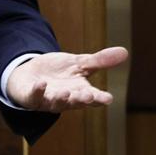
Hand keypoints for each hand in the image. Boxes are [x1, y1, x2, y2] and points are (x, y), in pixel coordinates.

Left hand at [6, 46, 127, 111]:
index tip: (108, 98)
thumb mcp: (79, 64)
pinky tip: (42, 84)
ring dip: (61, 99)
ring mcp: (47, 100)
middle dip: (82, 100)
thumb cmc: (58, 72)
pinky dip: (38, 91)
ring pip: (56, 103)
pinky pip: (34, 96)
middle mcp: (65, 99)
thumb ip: (100, 61)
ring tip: (67, 92)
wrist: (30, 75)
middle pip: (75, 102)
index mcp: (80, 92)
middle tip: (90, 96)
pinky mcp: (30, 96)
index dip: (99, 98)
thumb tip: (125, 51)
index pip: (92, 97)